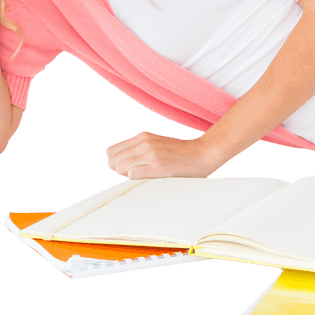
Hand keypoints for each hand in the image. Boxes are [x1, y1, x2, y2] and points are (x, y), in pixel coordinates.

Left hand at [105, 130, 223, 178]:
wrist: (202, 153)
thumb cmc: (180, 152)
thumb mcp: (157, 144)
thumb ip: (139, 150)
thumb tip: (120, 165)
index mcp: (142, 137)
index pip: (112, 151)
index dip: (116, 161)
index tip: (126, 166)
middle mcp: (144, 144)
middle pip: (113, 160)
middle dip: (118, 169)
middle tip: (134, 172)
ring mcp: (150, 154)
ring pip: (121, 167)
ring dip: (127, 174)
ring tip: (142, 174)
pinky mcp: (157, 166)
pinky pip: (133, 174)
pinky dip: (136, 177)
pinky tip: (147, 176)